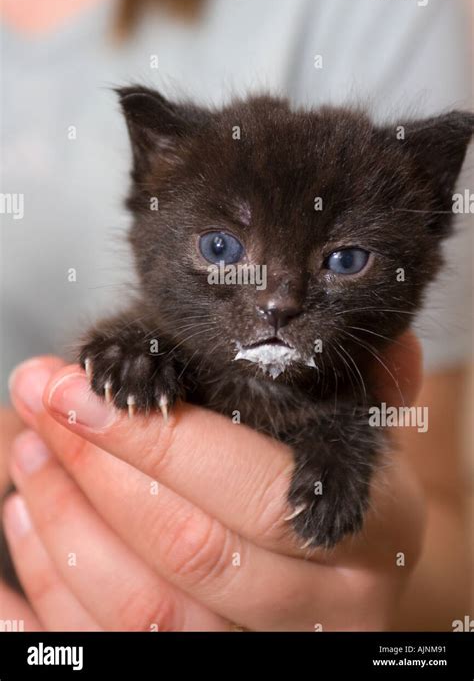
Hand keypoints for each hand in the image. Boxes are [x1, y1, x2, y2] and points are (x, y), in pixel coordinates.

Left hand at [4, 334, 424, 630]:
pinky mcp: (200, 672)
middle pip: (192, 550)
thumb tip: (395, 341)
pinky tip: (27, 522)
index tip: (89, 388)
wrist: (339, 589)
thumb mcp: (363, 443)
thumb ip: (369, 394)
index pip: (260, 493)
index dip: (165, 444)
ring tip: (28, 449)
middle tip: (43, 399)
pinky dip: (51, 593)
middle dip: (98, 466)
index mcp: (369, 534)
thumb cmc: (343, 494)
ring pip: (144, 611)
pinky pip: (110, 652)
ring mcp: (256, 652)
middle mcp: (321, 609)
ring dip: (66, 521)